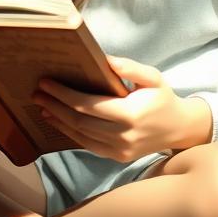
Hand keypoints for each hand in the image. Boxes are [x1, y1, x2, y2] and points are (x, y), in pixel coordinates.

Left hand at [32, 56, 187, 162]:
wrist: (180, 129)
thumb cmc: (163, 98)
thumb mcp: (152, 77)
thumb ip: (129, 68)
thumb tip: (104, 58)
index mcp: (130, 114)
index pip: (88, 105)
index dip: (64, 94)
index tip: (46, 83)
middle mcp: (123, 136)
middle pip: (79, 122)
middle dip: (55, 106)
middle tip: (37, 92)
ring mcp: (119, 150)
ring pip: (80, 136)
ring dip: (58, 121)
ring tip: (42, 106)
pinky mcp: (117, 157)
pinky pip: (88, 145)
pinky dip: (71, 133)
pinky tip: (59, 121)